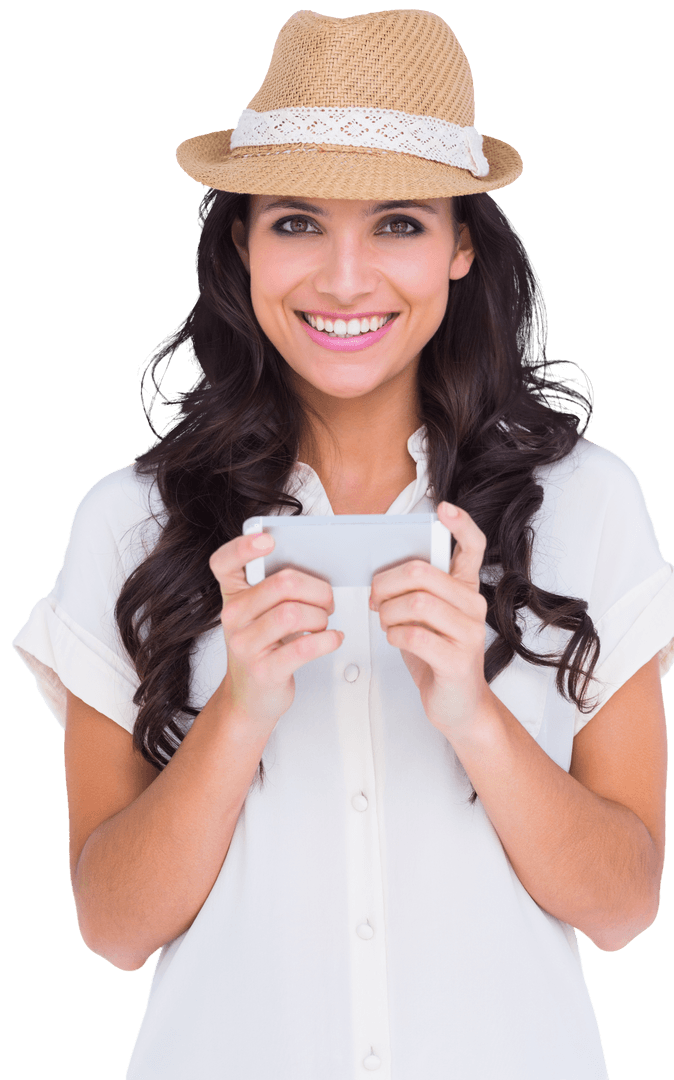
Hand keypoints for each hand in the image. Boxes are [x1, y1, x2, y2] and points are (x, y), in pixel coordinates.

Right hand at [209, 531, 342, 730]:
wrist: (249, 698)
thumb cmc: (260, 649)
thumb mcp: (256, 614)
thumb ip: (273, 588)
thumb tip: (311, 566)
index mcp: (231, 596)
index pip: (224, 563)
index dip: (243, 547)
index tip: (268, 541)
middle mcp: (233, 618)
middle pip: (282, 584)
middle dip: (316, 589)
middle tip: (325, 600)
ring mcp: (246, 645)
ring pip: (295, 614)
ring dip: (321, 616)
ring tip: (323, 622)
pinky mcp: (265, 670)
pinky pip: (304, 647)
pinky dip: (328, 640)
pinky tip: (332, 638)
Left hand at [369, 502, 488, 739]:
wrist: (458, 705)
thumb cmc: (436, 656)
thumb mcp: (427, 617)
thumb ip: (416, 591)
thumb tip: (382, 571)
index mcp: (466, 589)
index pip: (473, 546)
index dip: (460, 524)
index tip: (444, 509)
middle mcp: (473, 605)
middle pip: (422, 573)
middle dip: (386, 583)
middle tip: (375, 598)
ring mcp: (469, 633)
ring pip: (415, 603)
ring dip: (388, 612)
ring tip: (386, 622)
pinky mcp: (457, 659)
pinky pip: (413, 635)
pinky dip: (394, 635)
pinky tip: (394, 639)